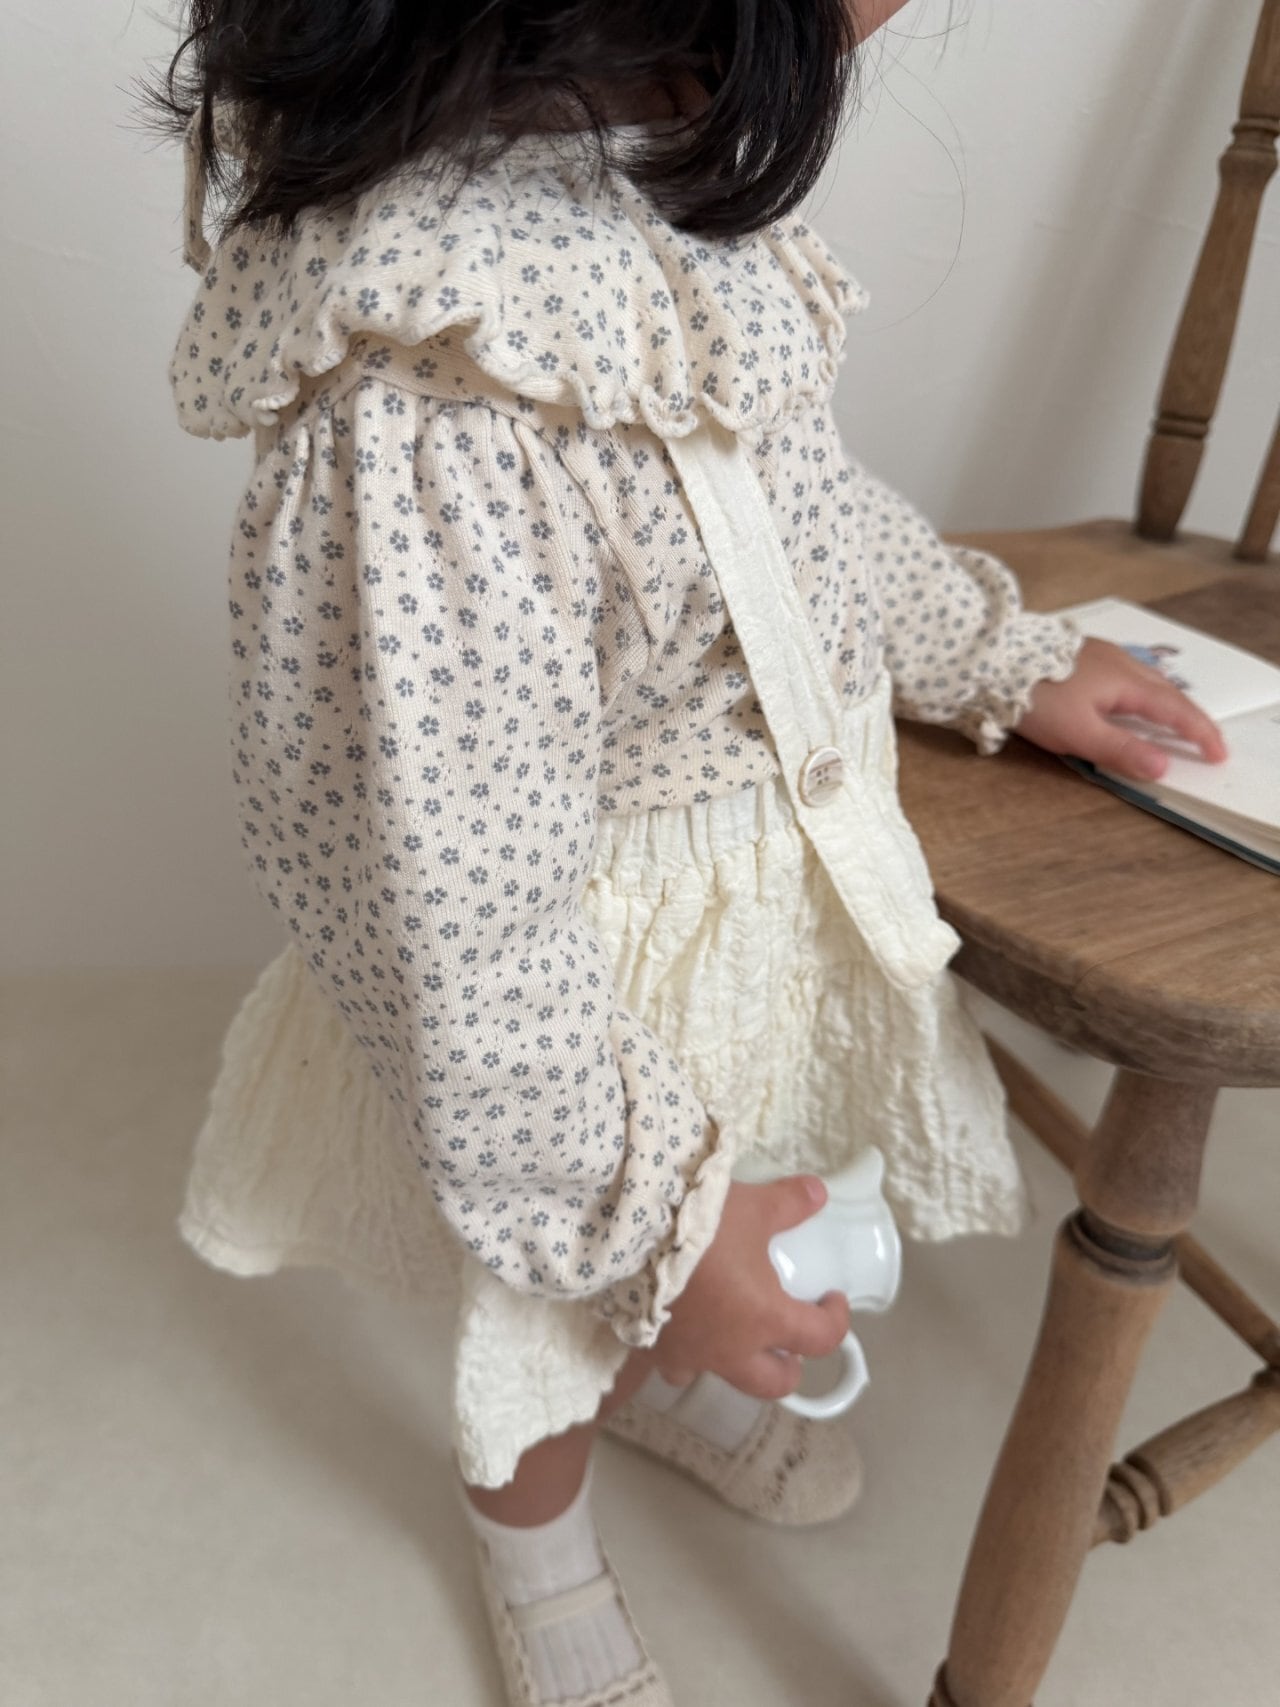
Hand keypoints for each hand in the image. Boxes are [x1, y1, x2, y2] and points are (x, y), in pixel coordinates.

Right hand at [651, 1176, 850, 1401]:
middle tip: (790, 1338)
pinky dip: (686, 1350)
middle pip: (773, 1383)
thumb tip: (819, 1192)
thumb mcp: (754, 1208)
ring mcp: (691, 1355)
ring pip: (721, 1377)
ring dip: (735, 1362)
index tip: (832, 1299)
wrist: (632, 1235)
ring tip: (733, 1332)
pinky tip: (683, 1324)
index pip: (819, 1339)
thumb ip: (790, 1204)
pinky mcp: (653, 1348)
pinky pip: (674, 1362)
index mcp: (766, 1321)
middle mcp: (732, 1350)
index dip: (835, 1322)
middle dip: (789, 1365)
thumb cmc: (703, 1226)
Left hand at [1013, 636, 1227, 781]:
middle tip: (1206, 739)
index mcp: (1125, 681)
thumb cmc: (1034, 696)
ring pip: (1145, 678)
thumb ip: (1120, 749)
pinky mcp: (1078, 652)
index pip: (1174, 710)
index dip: (1199, 733)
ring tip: (1175, 720)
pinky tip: (1130, 697)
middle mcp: (1119, 662)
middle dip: (1189, 715)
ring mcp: (1098, 653)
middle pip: (1165, 690)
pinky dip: (1142, 690)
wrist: (990, 659)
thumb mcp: (1077, 732)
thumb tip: (1162, 766)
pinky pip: (1125, 672)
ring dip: (1166, 701)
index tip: (1219, 753)